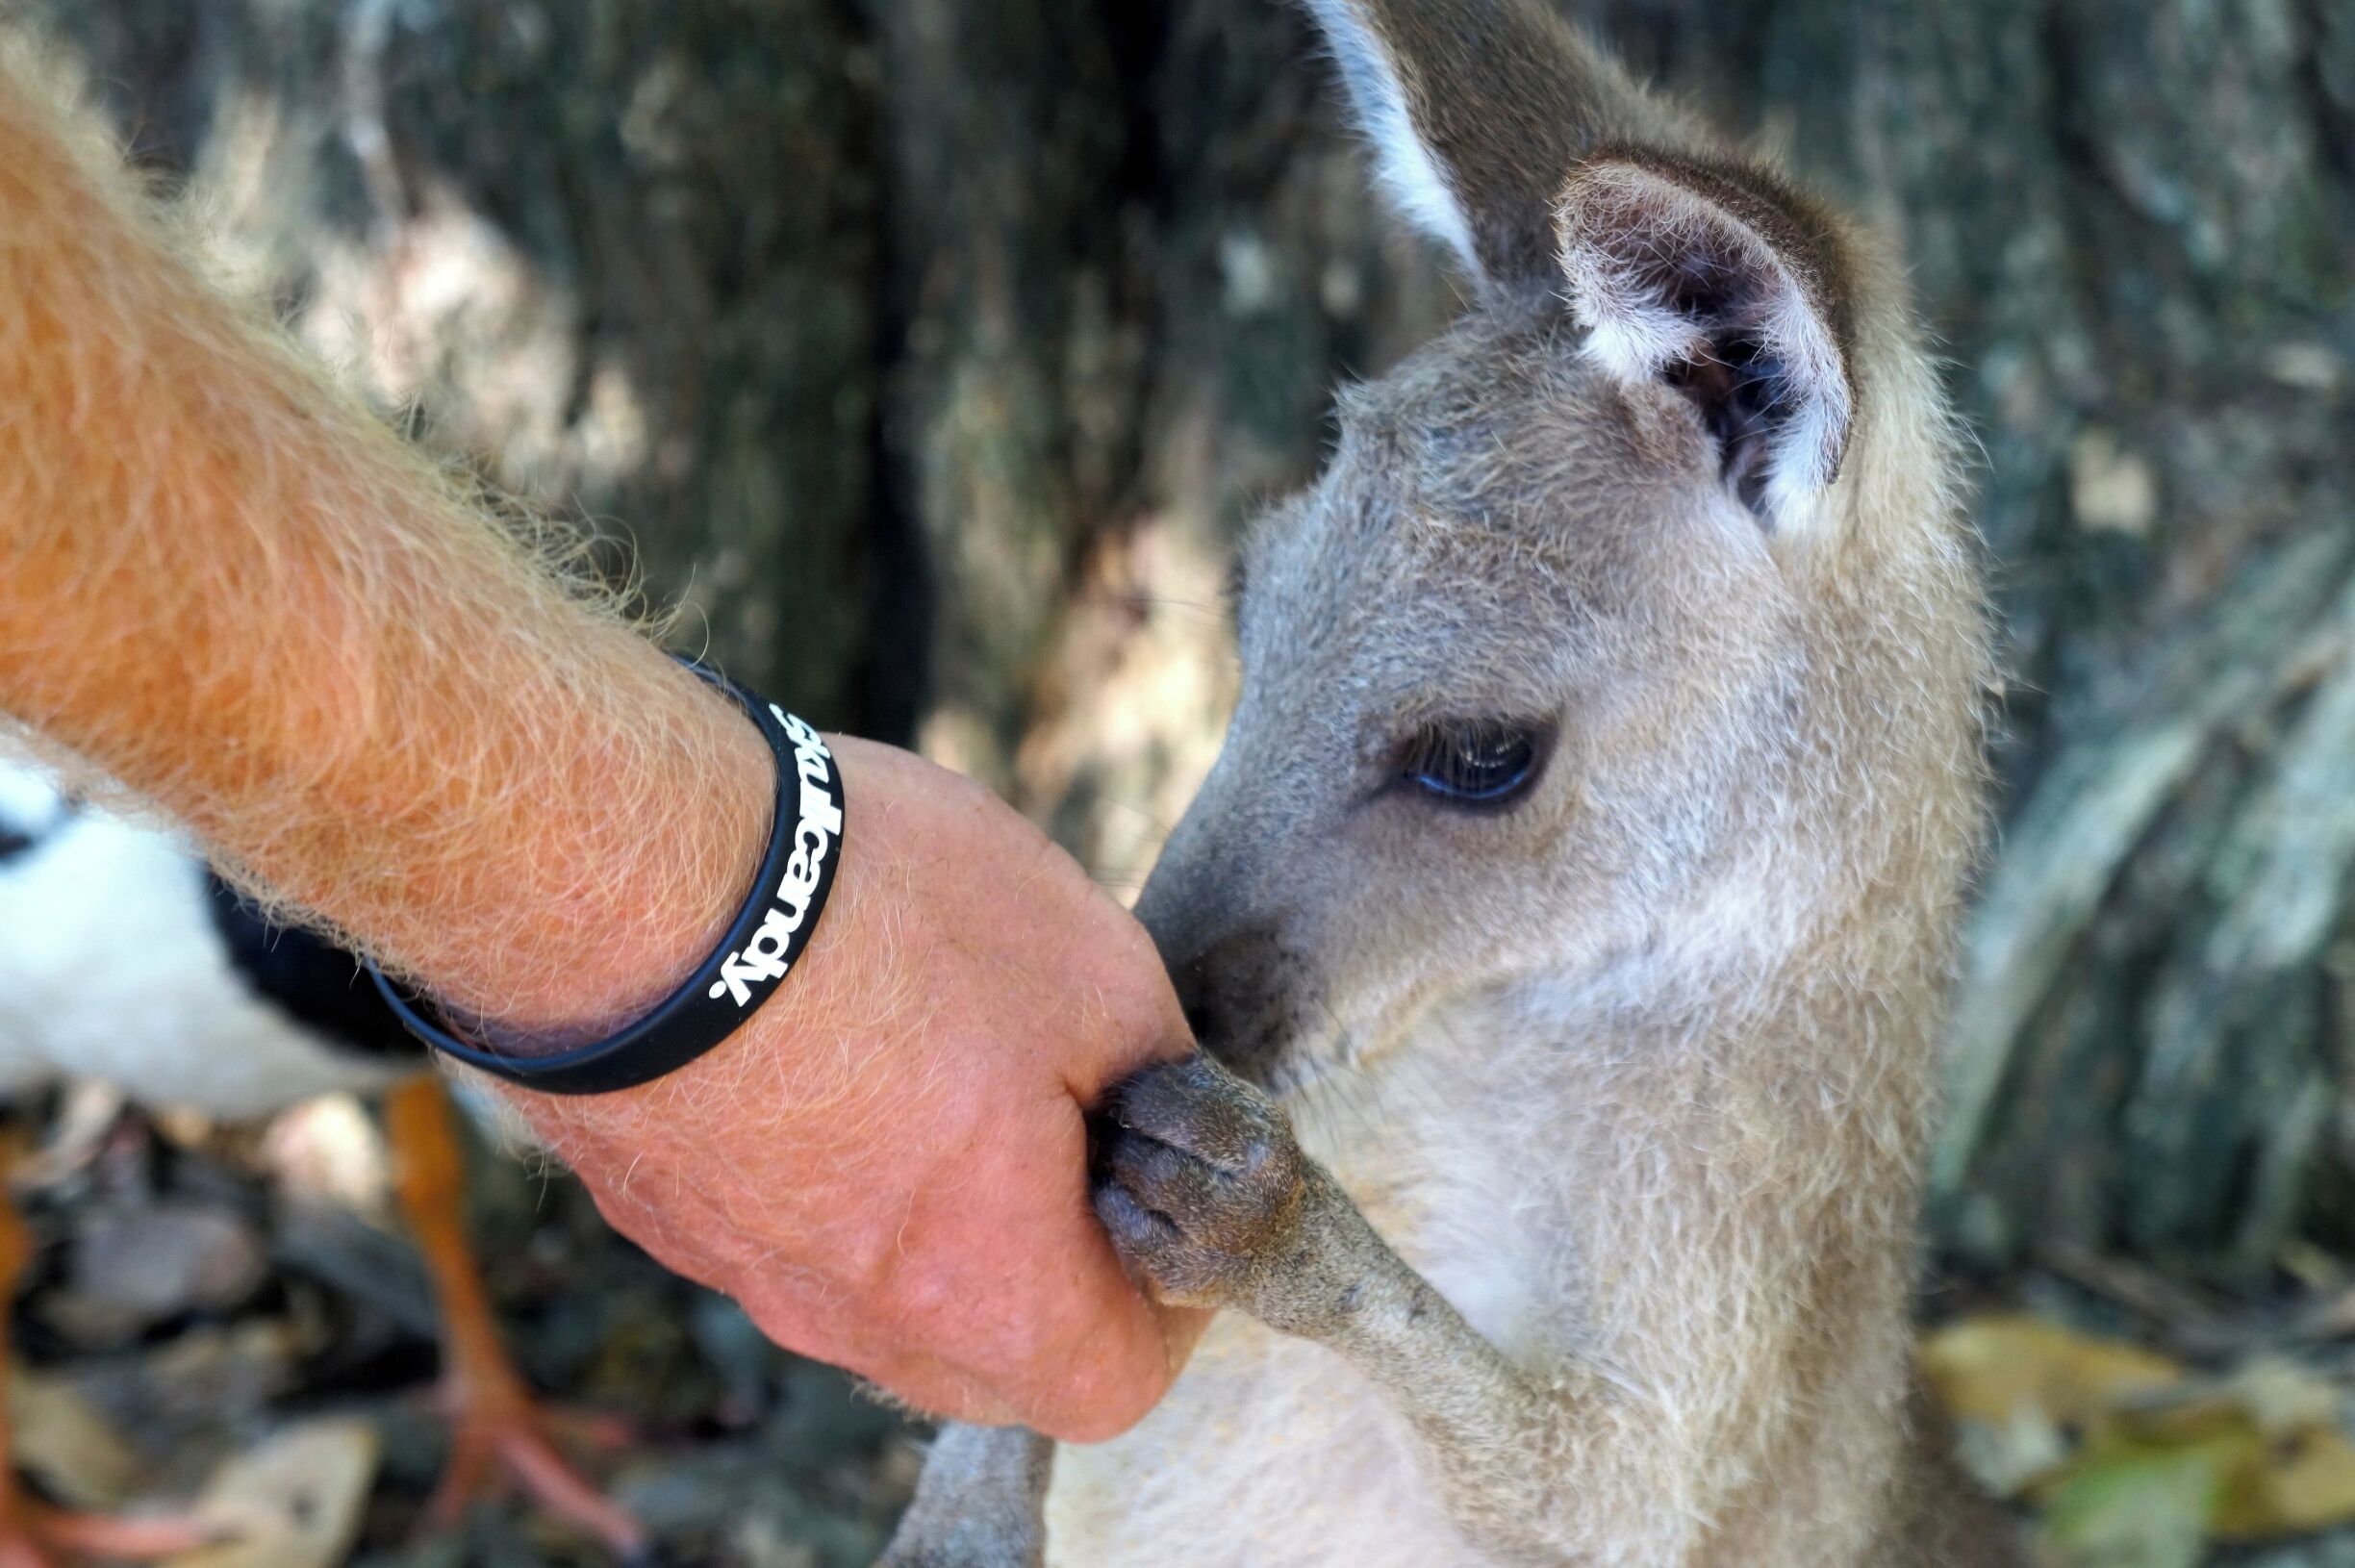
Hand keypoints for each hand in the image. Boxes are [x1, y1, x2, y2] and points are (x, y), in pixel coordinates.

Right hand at [502, 738, 1200, 1441]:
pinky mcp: (662, 1205)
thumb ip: (1162, 1081)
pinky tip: (832, 1028)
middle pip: (997, 1354)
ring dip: (939, 1202)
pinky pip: (785, 1223)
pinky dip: (832, 1159)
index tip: (1155, 1176)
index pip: (1118, 1380)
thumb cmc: (881, 919)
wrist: (627, 868)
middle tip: (1060, 1107)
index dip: (1167, 1289)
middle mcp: (853, 1315)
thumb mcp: (1101, 973)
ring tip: (940, 1045)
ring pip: (886, 1289)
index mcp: (982, 1289)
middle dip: (1055, 1250)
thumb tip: (1167, 1114)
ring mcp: (741, 1269)